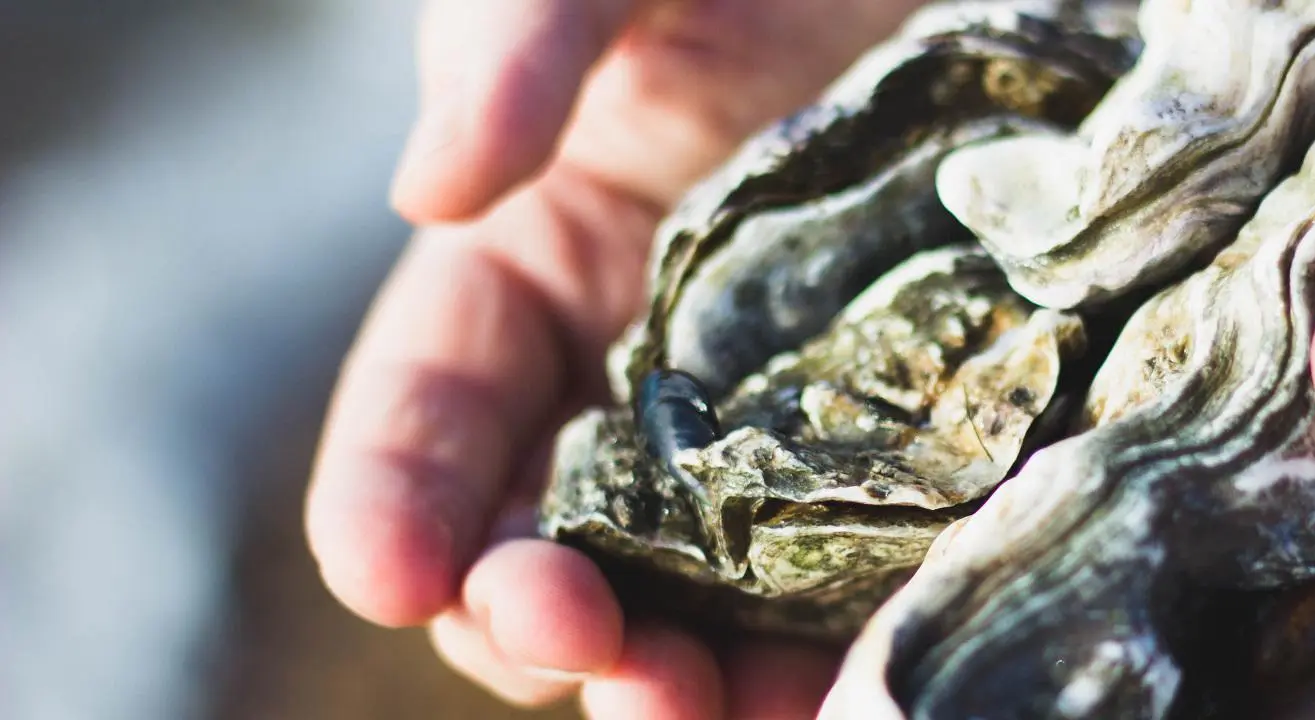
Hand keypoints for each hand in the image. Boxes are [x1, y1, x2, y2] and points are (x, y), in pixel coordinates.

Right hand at [303, 0, 926, 716]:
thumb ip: (515, 49)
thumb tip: (433, 194)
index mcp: (532, 276)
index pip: (427, 419)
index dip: (390, 505)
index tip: (389, 569)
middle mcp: (638, 382)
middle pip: (552, 547)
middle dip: (538, 620)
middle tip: (577, 641)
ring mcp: (773, 431)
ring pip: (698, 602)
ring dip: (680, 678)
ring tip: (692, 707)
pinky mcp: (906, 454)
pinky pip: (856, 580)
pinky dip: (838, 654)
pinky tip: (852, 681)